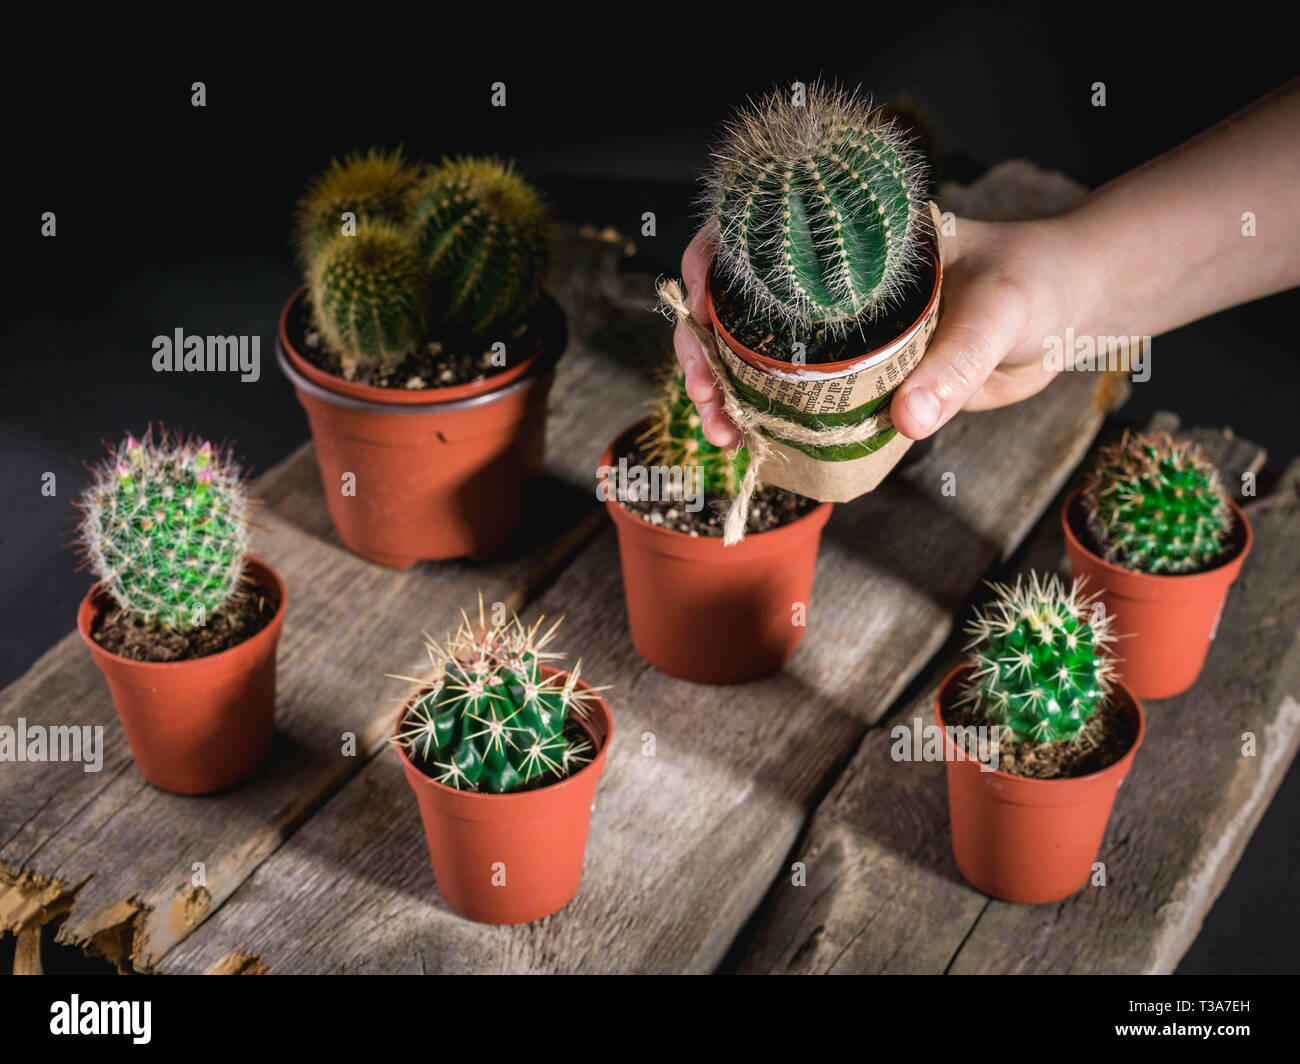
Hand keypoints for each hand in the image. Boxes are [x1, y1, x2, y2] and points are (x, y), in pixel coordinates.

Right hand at [672, 217, 1084, 445]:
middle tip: (705, 392)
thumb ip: (955, 363)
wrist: (1071, 314)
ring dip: (730, 394)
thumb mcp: (998, 311)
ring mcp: (847, 334)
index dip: (712, 263)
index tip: (697, 302)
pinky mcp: (866, 379)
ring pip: (765, 360)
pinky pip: (807, 401)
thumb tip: (907, 421)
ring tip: (721, 431)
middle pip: (743, 309)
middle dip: (707, 348)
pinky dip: (773, 423)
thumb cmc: (1036, 281)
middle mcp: (837, 285)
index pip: (759, 234)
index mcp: (855, 240)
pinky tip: (751, 446)